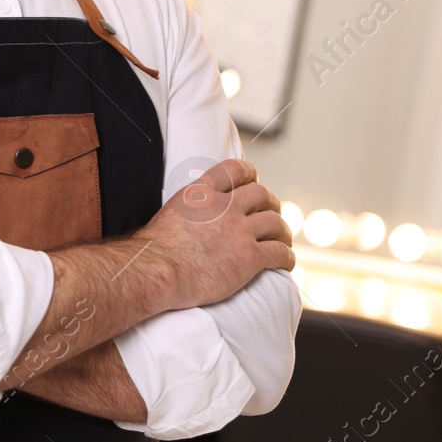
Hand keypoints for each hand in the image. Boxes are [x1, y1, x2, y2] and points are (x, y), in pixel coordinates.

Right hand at [135, 158, 292, 310]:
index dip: (250, 174)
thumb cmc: (155, 250)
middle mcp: (224, 207)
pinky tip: (285, 263)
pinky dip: (286, 257)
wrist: (159, 271)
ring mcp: (239, 231)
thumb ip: (189, 209)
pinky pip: (279, 253)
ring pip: (275, 223)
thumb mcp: (171, 213)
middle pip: (261, 195)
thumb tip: (191, 218)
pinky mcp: (249, 256)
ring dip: (283, 231)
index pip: (234, 170)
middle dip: (271, 203)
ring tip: (283, 239)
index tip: (254, 181)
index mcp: (202, 193)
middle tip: (272, 213)